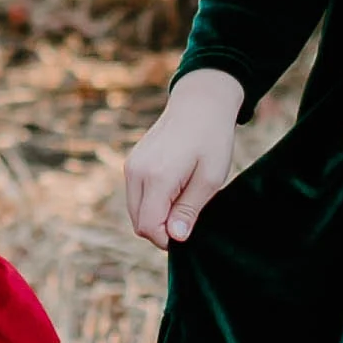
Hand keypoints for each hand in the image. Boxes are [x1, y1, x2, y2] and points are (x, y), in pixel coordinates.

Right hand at [125, 69, 245, 247]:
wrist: (200, 102)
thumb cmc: (211, 139)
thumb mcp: (210, 178)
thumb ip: (189, 210)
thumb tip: (175, 238)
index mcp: (156, 177)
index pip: (149, 227)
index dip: (168, 240)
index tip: (189, 231)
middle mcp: (136, 172)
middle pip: (139, 223)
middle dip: (162, 229)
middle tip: (190, 215)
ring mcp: (131, 166)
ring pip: (135, 211)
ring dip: (156, 216)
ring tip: (184, 199)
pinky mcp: (132, 162)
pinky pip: (136, 196)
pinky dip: (152, 202)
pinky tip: (174, 189)